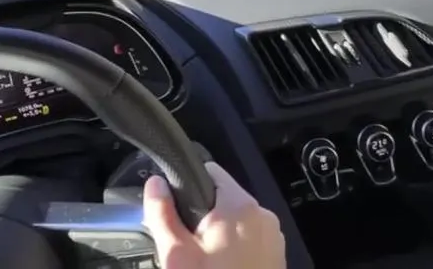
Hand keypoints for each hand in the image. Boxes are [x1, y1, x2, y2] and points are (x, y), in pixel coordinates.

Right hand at [142, 162, 286, 268]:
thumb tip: (155, 184)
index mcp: (238, 206)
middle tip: (186, 246)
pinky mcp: (276, 257)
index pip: (210, 172)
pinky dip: (233, 250)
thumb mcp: (177, 255)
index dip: (187, 186)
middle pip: (222, 199)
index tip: (175, 208)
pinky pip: (250, 241)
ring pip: (236, 222)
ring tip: (202, 264)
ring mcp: (273, 238)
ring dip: (217, 235)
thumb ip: (162, 214)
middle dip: (202, 217)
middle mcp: (262, 216)